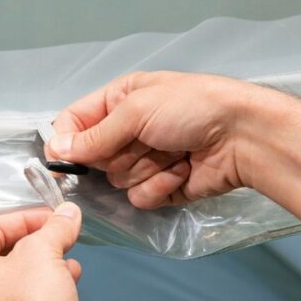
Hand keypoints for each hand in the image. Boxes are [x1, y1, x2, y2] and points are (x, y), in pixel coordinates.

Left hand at [0, 203, 107, 300]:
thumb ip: (55, 227)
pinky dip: (38, 289)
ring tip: (67, 259)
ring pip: (9, 279)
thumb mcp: (45, 252)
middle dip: (36, 242)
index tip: (53, 216)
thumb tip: (68, 213)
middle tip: (60, 234)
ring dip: (41, 265)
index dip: (27, 217)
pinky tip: (66, 281)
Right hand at [46, 71, 264, 208]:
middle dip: (119, 155)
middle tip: (146, 142)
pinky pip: (139, 198)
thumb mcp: (137, 110)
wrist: (244, 136)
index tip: (63, 161)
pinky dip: (160, 186)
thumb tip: (56, 150)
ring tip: (173, 152)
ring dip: (145, 168)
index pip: (74, 124)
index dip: (66, 143)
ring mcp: (143, 161)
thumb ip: (94, 135)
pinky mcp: (160, 187)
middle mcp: (127, 132)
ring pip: (116, 181)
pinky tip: (182, 170)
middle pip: (94, 159)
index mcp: (118, 102)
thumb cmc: (191, 108)